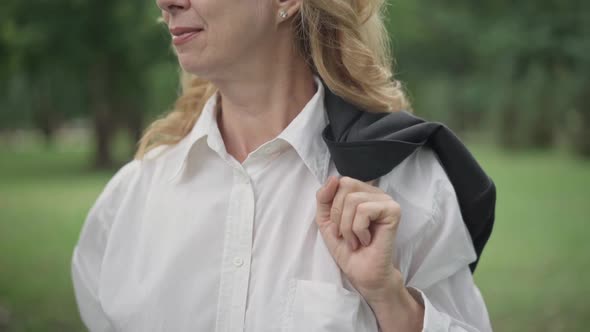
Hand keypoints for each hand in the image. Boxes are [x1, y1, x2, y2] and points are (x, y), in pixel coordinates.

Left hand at [315, 175, 402, 304]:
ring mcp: (386, 200)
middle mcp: (375, 192)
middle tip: (345, 235)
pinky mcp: (393, 210)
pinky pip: (364, 210)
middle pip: (345, 185)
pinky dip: (359, 229)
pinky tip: (367, 240)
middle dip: (338, 215)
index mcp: (361, 192)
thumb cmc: (347, 249)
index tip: (338, 227)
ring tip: (355, 240)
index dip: (332, 205)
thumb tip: (334, 178)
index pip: (339, 181)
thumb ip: (324, 198)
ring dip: (348, 226)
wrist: (362, 273)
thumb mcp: (326, 220)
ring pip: (353, 199)